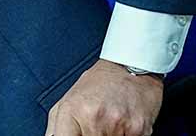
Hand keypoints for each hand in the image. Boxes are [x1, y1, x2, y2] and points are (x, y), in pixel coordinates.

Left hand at [46, 59, 162, 135]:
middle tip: (96, 126)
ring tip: (111, 123)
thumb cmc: (98, 84)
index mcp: (70, 111)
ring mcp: (115, 124)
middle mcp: (92, 118)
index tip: (77, 135)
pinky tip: (124, 123)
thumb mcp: (67, 102)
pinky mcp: (138, 129)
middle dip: (93, 135)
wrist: (129, 67)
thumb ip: (57, 128)